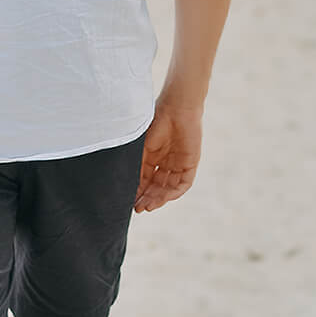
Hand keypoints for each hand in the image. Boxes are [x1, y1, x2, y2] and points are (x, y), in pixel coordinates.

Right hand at [135, 94, 203, 213]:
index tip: (129, 203)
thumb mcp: (142, 146)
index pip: (144, 180)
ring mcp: (177, 164)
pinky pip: (183, 183)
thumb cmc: (156, 121)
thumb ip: (137, 165)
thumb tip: (124, 184)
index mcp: (152, 157)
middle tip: (138, 208)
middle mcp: (164, 162)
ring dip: (159, 198)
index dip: (138, 192)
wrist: (176, 108)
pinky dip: (174, 192)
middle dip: (147, 199)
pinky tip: (164, 197)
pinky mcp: (190, 163)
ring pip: (168, 188)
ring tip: (148, 206)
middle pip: (156, 187)